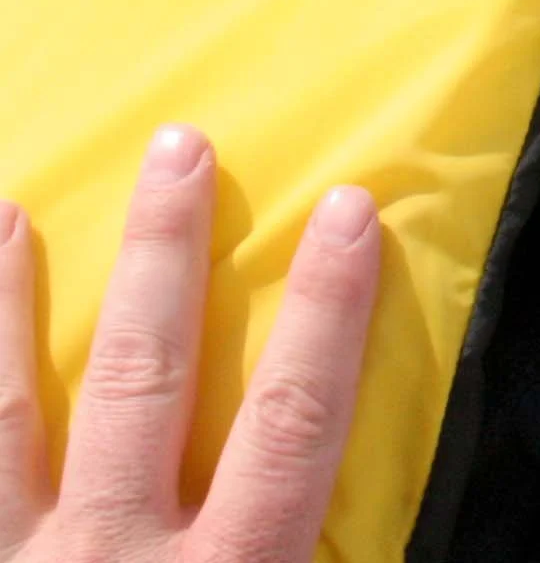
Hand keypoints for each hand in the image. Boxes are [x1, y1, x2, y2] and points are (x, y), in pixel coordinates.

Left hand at [0, 124, 379, 562]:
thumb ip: (319, 549)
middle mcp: (118, 553)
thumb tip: (372, 482)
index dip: (326, 310)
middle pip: (147, 378)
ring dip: (9, 307)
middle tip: (178, 148)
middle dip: (163, 256)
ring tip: (6, 212)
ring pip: (9, 415)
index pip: (293, 417)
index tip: (348, 210)